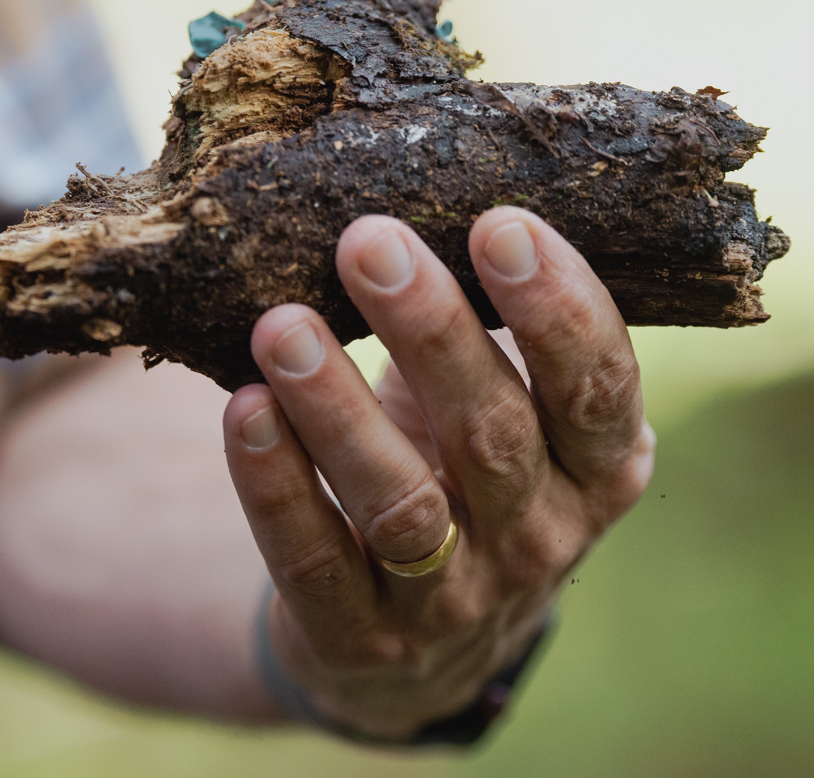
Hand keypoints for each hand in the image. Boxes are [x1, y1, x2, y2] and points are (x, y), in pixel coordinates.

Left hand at [223, 208, 653, 738]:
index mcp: (597, 472)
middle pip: (492, 433)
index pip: (597, 388)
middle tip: (369, 241)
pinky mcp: (359, 634)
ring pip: (399, 503)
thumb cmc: (463, 481)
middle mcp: (539, 539)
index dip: (558, 307)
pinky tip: (243, 409)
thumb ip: (490, 337)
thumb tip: (421, 190)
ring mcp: (451, 599)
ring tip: (281, 326)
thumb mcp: (502, 414)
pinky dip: (275, 482)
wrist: (418, 650)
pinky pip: (313, 558)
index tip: (499, 222)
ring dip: (336, 409)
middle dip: (430, 330)